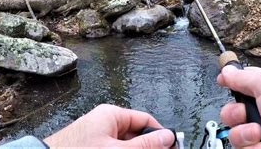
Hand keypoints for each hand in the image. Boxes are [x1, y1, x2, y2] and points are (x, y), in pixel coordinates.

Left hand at [43, 104, 174, 147]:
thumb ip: (146, 144)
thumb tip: (168, 137)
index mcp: (111, 115)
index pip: (145, 120)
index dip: (161, 134)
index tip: (172, 147)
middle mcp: (104, 122)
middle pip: (135, 133)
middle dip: (147, 146)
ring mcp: (95, 137)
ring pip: (124, 144)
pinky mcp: (89, 147)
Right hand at [217, 63, 260, 147]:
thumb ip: (244, 78)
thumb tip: (227, 71)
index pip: (242, 85)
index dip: (231, 86)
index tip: (224, 86)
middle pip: (235, 114)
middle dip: (235, 117)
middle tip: (247, 118)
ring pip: (239, 137)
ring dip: (244, 137)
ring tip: (260, 136)